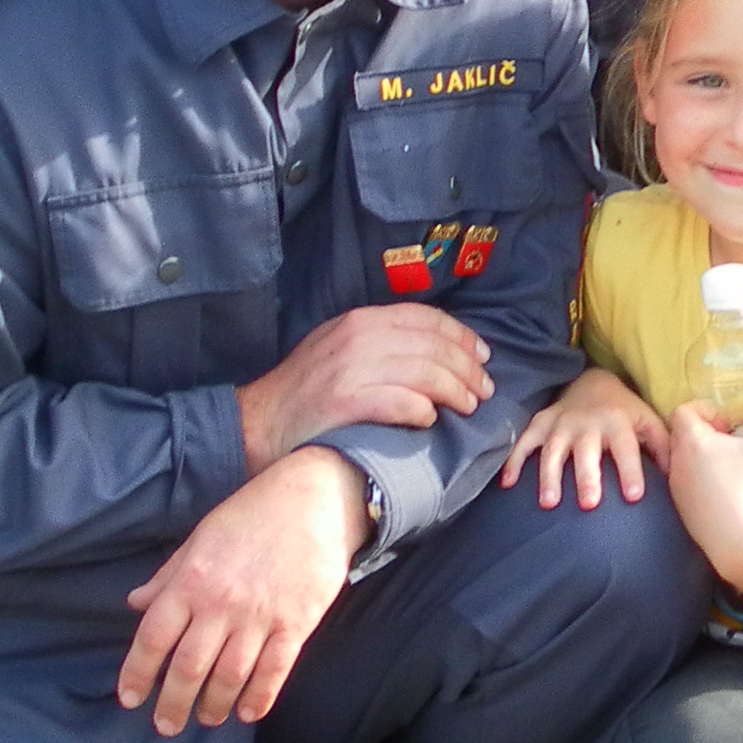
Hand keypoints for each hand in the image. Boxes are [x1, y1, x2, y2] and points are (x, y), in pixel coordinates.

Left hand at [116, 448, 368, 731]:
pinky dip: (259, 696)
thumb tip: (135, 604)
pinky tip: (248, 712)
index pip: (153, 637)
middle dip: (173, 703)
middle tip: (166, 726)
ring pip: (229, 675)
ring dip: (214, 705)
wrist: (313, 498)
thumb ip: (168, 576)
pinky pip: (274, 670)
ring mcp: (260, 615)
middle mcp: (221, 603)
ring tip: (207, 719)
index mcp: (191, 580)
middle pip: (189, 667)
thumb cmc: (251, 515)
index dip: (137, 673)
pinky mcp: (295, 622)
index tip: (130, 698)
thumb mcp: (200, 538)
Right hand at [236, 304, 491, 470]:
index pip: (425, 318)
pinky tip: (429, 419)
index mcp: (359, 320)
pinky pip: (400, 402)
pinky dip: (422, 410)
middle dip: (467, 368)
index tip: (482, 355)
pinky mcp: (344, 402)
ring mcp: (349, 369)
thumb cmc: (305, 392)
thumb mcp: (339, 348)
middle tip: (484, 390)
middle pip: (432, 346)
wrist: (258, 423)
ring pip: (424, 373)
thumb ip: (380, 342)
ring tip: (468, 406)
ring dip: (455, 391)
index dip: (461, 336)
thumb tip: (435, 352)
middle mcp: (357, 338)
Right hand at [497, 368, 666, 508]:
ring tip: (549, 502)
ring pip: (553, 450)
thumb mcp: (648, 421)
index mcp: (618, 422)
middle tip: (589, 505)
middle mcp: (588, 423)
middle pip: (587, 451)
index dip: (631, 472)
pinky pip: (524, 442)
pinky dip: (514, 460)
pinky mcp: (541, 424)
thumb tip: (678, 477)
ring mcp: (561, 423)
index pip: (627, 449)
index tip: (634, 497)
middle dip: (587, 477)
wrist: (592, 382)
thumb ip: (663, 447)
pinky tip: (508, 484)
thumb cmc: (625, 412)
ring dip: (550, 475)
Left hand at [660, 395, 742, 562]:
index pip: (682, 410)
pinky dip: (697, 478)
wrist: (733, 536)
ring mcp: (676, 483)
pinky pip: (683, 481)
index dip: (702, 410)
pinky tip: (721, 489)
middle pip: (681, 433)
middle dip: (703, 432)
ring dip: (699, 455)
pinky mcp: (679, 504)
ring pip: (681, 458)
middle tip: (727, 441)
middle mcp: (677, 459)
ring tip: (726, 465)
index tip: (725, 423)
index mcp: (693, 440)